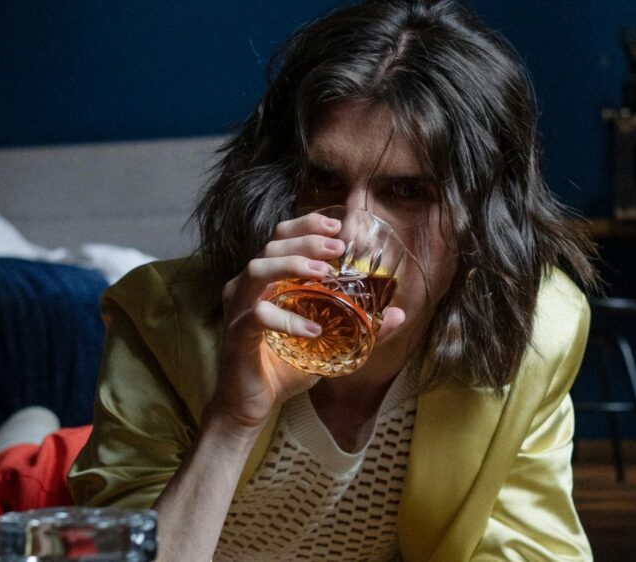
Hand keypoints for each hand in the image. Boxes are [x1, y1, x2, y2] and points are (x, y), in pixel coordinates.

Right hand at [208, 211, 404, 433]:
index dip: (306, 226)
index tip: (337, 226)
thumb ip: (360, 327)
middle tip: (337, 248)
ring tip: (323, 274)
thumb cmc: (283, 367)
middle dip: (306, 242)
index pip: (281, 239)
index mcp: (266, 281)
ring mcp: (239, 308)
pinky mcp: (236, 333)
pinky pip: (258, 317)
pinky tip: (313, 329)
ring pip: (257, 270)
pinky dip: (286, 319)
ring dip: (291, 266)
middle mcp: (248, 288)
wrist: (250, 404)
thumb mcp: (328, 345)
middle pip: (271, 247)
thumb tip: (399, 314)